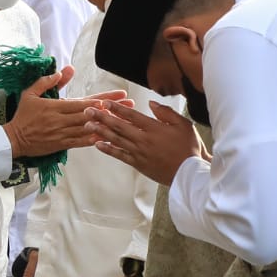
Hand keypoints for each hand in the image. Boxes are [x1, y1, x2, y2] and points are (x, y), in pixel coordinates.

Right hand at [2, 67, 128, 158]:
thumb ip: (47, 81)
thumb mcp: (31, 93)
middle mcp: (61, 120)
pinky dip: (94, 139)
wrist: (14, 140)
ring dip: (107, 125)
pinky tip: (108, 138)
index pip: (82, 103)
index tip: (116, 97)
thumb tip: (64, 70)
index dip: (100, 100)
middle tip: (128, 106)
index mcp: (56, 106)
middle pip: (90, 114)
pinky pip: (80, 142)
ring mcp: (62, 133)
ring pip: (88, 128)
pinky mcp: (62, 144)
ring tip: (124, 122)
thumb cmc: (23, 115)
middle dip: (111, 110)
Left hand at [84, 101, 202, 186]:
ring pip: (116, 140)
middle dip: (101, 117)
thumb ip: (166, 113)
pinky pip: (119, 155)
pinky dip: (108, 149)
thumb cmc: (189, 148)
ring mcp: (139, 153)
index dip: (116, 108)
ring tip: (88, 125)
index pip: (131, 115)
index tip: (105, 103)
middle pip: (118, 126)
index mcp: (154, 128)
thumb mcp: (183, 125)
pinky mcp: (138, 164)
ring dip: (100, 131)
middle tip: (88, 111)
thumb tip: (151, 104)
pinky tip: (97, 145)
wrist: (189, 173)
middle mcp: (143, 139)